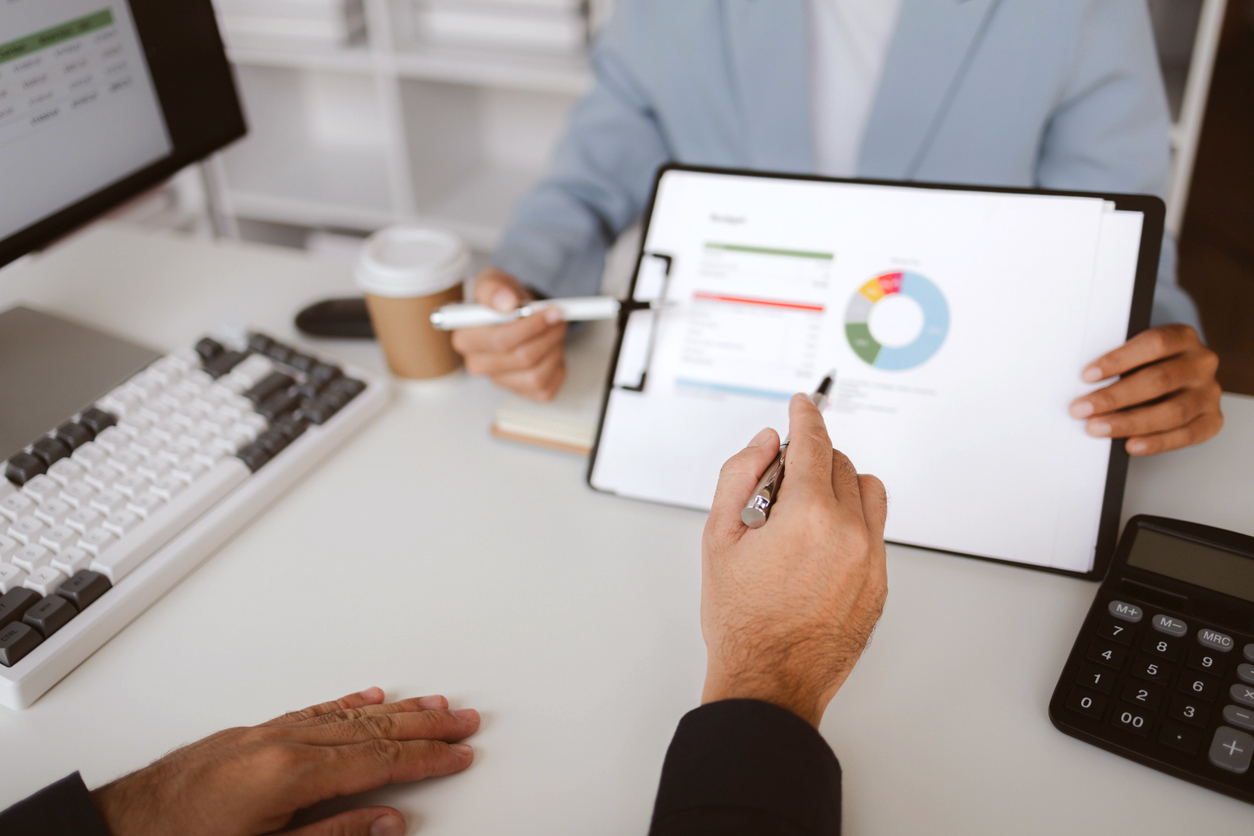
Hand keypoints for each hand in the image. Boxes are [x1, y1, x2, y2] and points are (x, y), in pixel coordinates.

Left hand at [91, 687, 480, 835]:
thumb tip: (388, 821)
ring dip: (396, 709)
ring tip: (434, 703)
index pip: (378, 761)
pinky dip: (347, 703)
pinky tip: (368, 697)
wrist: (120, 830)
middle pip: (371, 729)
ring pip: (347, 715)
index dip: (425, 758)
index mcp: (290, 775)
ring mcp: (264, 734)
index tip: (458, 754)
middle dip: (424, 725)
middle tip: (463, 721)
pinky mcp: (249, 734)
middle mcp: (280, 743)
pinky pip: (312, 711)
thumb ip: (334, 834)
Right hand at [450, 268, 567, 400]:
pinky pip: (546, 388)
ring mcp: (498, 381)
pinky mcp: (520, 392)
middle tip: (558, 316)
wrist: (517, 313)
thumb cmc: (502, 300)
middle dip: (547, 334)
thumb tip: (505, 303)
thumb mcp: (493, 282)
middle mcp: (477, 364)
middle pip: (522, 357)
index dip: (530, 326)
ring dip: (554, 349)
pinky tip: (552, 350)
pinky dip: (557, 366)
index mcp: (465, 339)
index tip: (549, 311)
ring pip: (536, 374)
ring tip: (555, 330)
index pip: (500, 340)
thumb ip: (494, 289)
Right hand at [700, 394, 888, 727]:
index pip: (815, 444)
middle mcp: (850, 533)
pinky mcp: (880, 583)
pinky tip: (817, 550)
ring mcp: (871, 560)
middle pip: (840, 464)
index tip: (803, 405)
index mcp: (810, 516)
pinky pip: (874, 531)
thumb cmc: (741, 620)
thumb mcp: (719, 537)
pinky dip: (850, 523)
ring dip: (839, 487)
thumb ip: (739, 475)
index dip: (806, 417)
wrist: (769, 680)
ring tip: (803, 517)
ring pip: (866, 492)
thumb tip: (766, 443)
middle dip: (811, 462)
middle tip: (776, 492)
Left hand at [1070, 324, 1222, 455]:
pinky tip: (1131, 445)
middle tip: (1082, 408)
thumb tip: (1085, 385)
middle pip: (1159, 380)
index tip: (1087, 376)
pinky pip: (1187, 435)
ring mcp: (1209, 393)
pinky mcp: (1212, 419)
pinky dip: (1157, 442)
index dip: (1119, 359)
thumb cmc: (1149, 365)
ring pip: (1173, 411)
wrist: (1179, 380)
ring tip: (1097, 428)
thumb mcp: (1137, 355)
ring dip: (1130, 423)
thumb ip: (1120, 364)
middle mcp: (1201, 363)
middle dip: (1115, 397)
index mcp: (1182, 337)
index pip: (1154, 344)